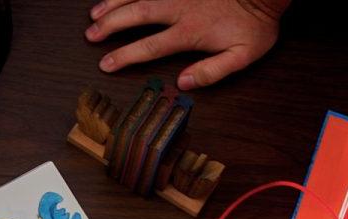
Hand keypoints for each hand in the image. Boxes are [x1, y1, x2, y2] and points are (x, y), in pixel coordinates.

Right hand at [86, 0, 287, 90]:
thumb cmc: (256, 24)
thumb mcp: (242, 56)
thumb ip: (211, 71)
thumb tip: (183, 81)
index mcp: (190, 31)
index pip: (150, 46)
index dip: (125, 56)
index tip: (106, 64)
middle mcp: (179, 7)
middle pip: (137, 15)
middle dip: (111, 25)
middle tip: (91, 35)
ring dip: (115, 2)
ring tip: (95, 12)